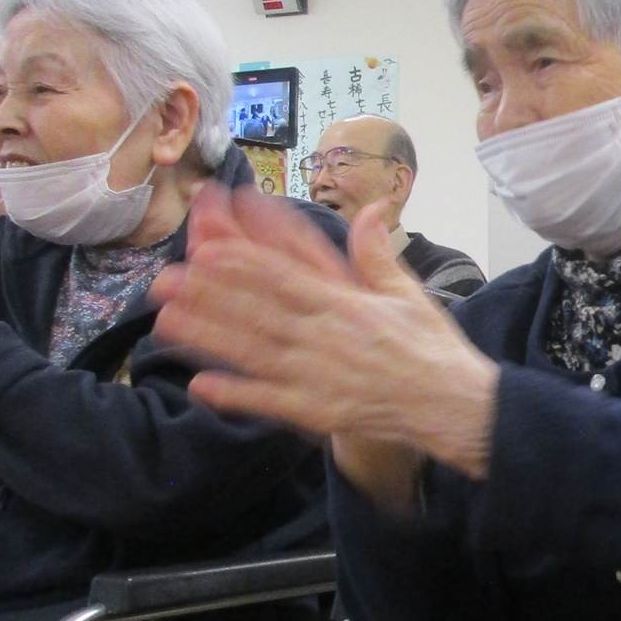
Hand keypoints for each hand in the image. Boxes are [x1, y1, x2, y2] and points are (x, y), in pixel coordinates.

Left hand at [152, 189, 499, 479]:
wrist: (456, 406)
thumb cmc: (431, 349)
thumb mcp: (408, 293)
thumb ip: (377, 254)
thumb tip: (371, 208)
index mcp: (348, 304)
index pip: (289, 277)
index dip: (246, 262)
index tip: (208, 246)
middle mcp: (328, 336)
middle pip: (259, 311)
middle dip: (210, 295)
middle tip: (165, 280)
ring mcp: (320, 375)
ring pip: (255, 352)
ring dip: (209, 338)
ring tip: (166, 323)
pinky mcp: (319, 412)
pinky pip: (270, 402)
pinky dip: (236, 395)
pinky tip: (200, 386)